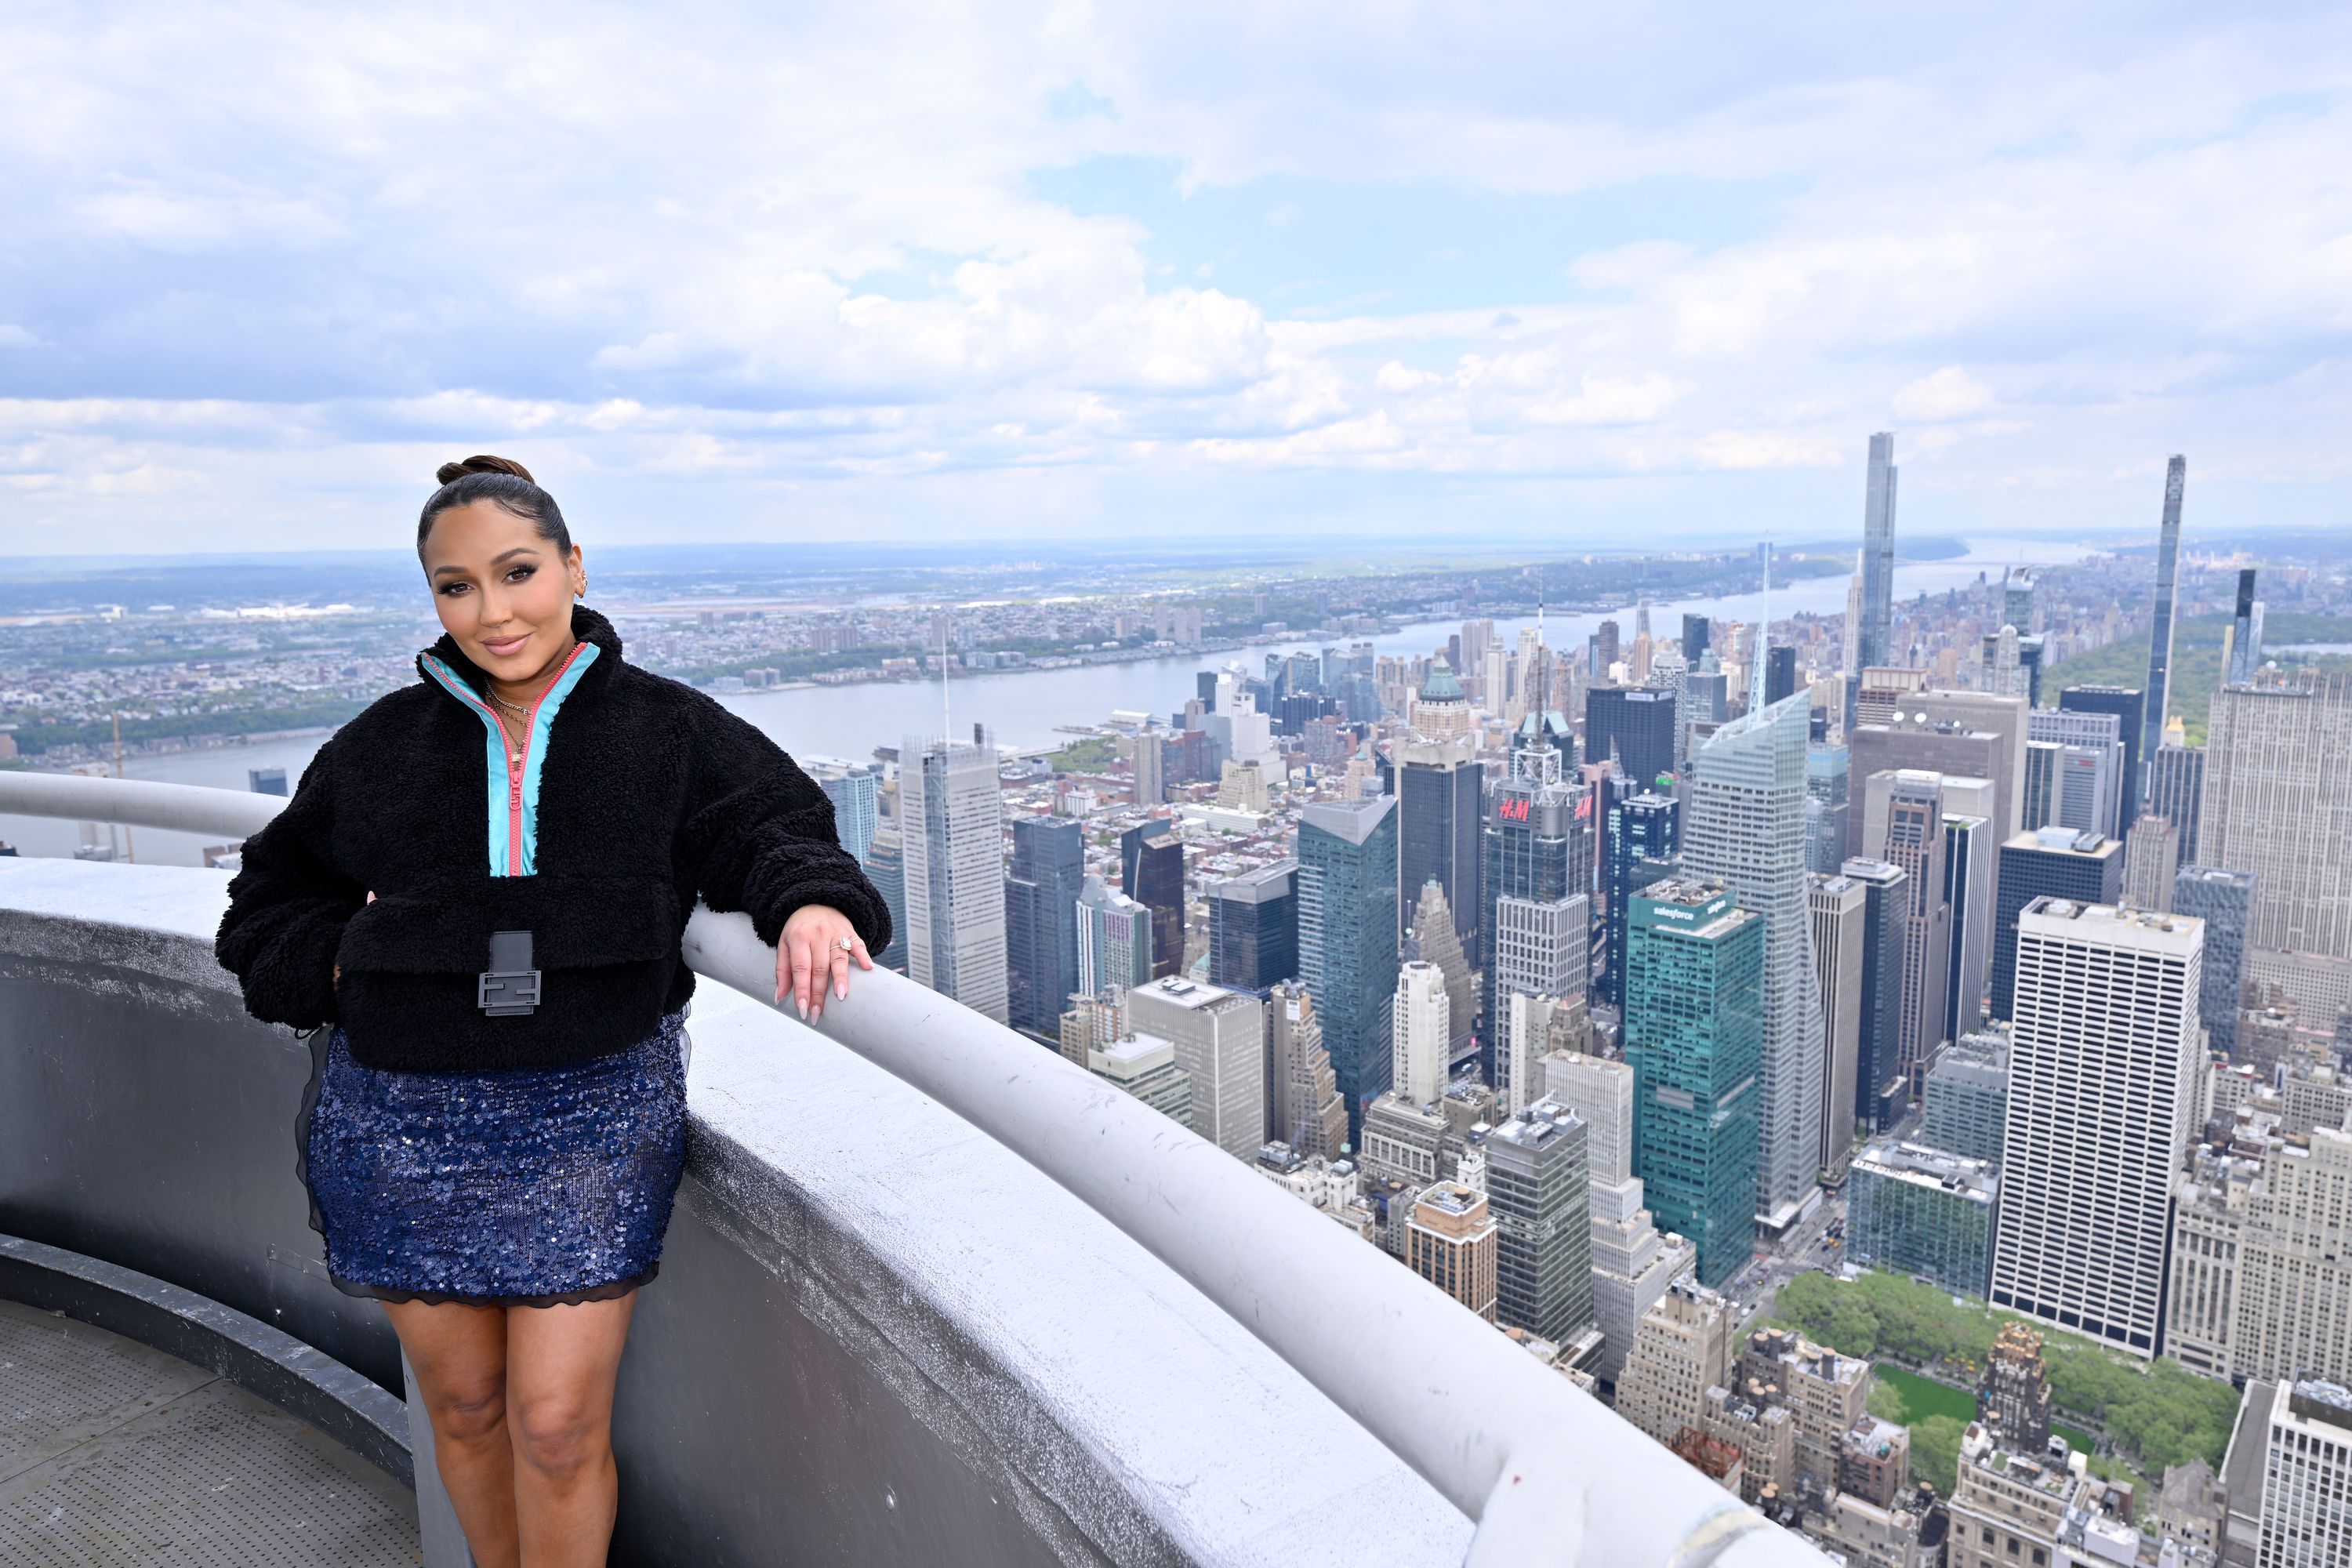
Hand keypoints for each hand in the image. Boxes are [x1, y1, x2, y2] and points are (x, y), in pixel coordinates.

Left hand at [778, 904, 871, 1021]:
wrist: (815, 902)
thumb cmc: (799, 929)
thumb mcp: (784, 945)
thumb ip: (783, 971)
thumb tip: (780, 997)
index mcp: (799, 938)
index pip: (801, 968)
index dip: (802, 990)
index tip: (803, 1009)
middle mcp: (818, 934)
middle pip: (819, 968)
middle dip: (819, 993)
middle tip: (818, 1014)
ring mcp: (836, 932)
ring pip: (839, 958)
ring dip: (840, 978)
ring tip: (841, 996)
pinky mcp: (851, 931)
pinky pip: (859, 944)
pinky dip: (863, 956)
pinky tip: (868, 968)